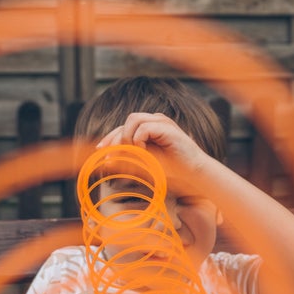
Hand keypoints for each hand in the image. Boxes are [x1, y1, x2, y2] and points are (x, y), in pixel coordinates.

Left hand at [95, 112, 209, 179]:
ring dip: (128, 138)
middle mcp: (156, 120)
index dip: (111, 137)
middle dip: (115, 138)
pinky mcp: (167, 127)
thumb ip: (130, 157)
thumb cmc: (173, 169)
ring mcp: (162, 122)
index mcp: (151, 127)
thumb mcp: (145, 162)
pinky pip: (143, 128)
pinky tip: (144, 152)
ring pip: (133, 120)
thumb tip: (108, 158)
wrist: (193, 173)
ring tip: (133, 153)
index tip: (100, 149)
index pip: (125, 126)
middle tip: (110, 156)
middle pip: (128, 120)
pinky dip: (139, 140)